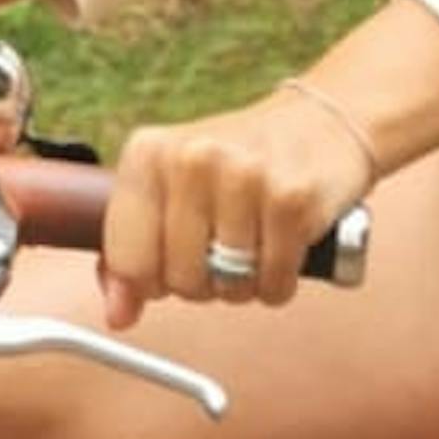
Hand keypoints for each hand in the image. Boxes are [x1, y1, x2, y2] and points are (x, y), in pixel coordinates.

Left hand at [100, 84, 376, 322]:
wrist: (320, 124)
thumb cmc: (237, 163)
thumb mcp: (169, 188)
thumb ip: (131, 252)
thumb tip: (118, 315)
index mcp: (147, 153)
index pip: (126, 258)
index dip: (147, 283)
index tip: (163, 272)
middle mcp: (192, 158)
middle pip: (180, 280)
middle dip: (202, 282)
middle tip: (220, 250)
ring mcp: (244, 177)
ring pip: (229, 286)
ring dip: (243, 283)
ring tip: (252, 244)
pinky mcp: (292, 200)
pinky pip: (273, 284)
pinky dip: (278, 283)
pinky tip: (281, 247)